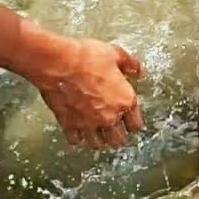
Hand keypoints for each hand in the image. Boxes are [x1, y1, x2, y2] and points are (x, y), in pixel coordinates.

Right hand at [28, 37, 145, 149]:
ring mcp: (88, 123)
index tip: (131, 123)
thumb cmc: (87, 57)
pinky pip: (76, 140)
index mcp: (125, 101)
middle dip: (118, 137)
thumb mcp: (115, 54)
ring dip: (100, 140)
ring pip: (98, 144)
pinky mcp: (69, 125)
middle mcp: (109, 117)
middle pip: (118, 140)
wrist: (60, 63)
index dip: (134, 124)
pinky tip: (78, 133)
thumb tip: (138, 71)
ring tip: (99, 136)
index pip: (136, 125)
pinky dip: (78, 138)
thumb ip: (129, 64)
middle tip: (116, 133)